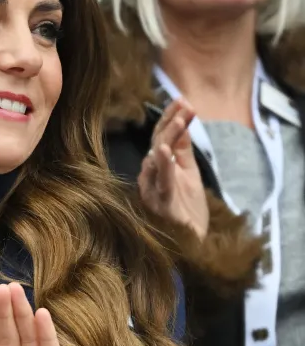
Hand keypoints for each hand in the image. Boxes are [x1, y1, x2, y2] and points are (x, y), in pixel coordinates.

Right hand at [138, 98, 208, 239]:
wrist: (194, 245)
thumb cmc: (188, 212)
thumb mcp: (189, 175)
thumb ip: (183, 151)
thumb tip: (184, 122)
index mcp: (157, 169)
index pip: (160, 137)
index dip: (171, 118)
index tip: (183, 100)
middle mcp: (150, 178)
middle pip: (156, 143)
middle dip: (170, 122)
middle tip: (184, 104)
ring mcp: (153, 191)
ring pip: (156, 159)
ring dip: (168, 137)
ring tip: (180, 120)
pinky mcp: (160, 205)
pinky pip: (160, 182)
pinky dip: (162, 165)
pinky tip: (164, 150)